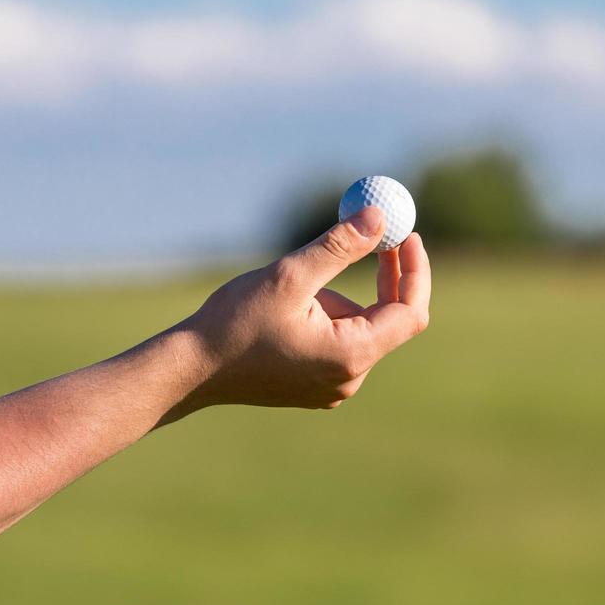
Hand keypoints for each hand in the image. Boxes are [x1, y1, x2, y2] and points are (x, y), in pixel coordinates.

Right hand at [176, 206, 430, 411]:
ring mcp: (333, 387)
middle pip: (389, 319)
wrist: (190, 370)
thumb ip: (340, 247)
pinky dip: (327, 315)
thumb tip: (380, 217)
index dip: (414, 270)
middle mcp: (350, 378)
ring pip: (358, 327)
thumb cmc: (235, 323)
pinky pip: (338, 343)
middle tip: (377, 233)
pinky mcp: (315, 386)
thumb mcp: (290, 275)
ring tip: (290, 289)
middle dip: (384, 275)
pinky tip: (283, 310)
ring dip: (342, 296)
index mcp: (352, 355)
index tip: (406, 233)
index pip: (410, 312)